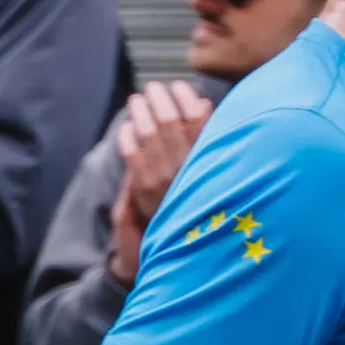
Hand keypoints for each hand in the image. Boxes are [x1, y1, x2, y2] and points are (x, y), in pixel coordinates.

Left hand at [105, 83, 211, 286]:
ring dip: (142, 112)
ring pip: (149, 134)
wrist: (186, 257)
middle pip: (170, 122)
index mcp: (212, 165)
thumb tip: (203, 104)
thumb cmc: (206, 214)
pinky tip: (128, 127)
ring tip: (139, 99)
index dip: (187, 99)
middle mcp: (190, 170)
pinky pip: (132, 153)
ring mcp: (165, 179)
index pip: (200, 121)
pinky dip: (129, 136)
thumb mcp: (217, 177)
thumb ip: (209, 139)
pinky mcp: (145, 190)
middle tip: (154, 88)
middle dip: (160, 100)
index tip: (180, 87)